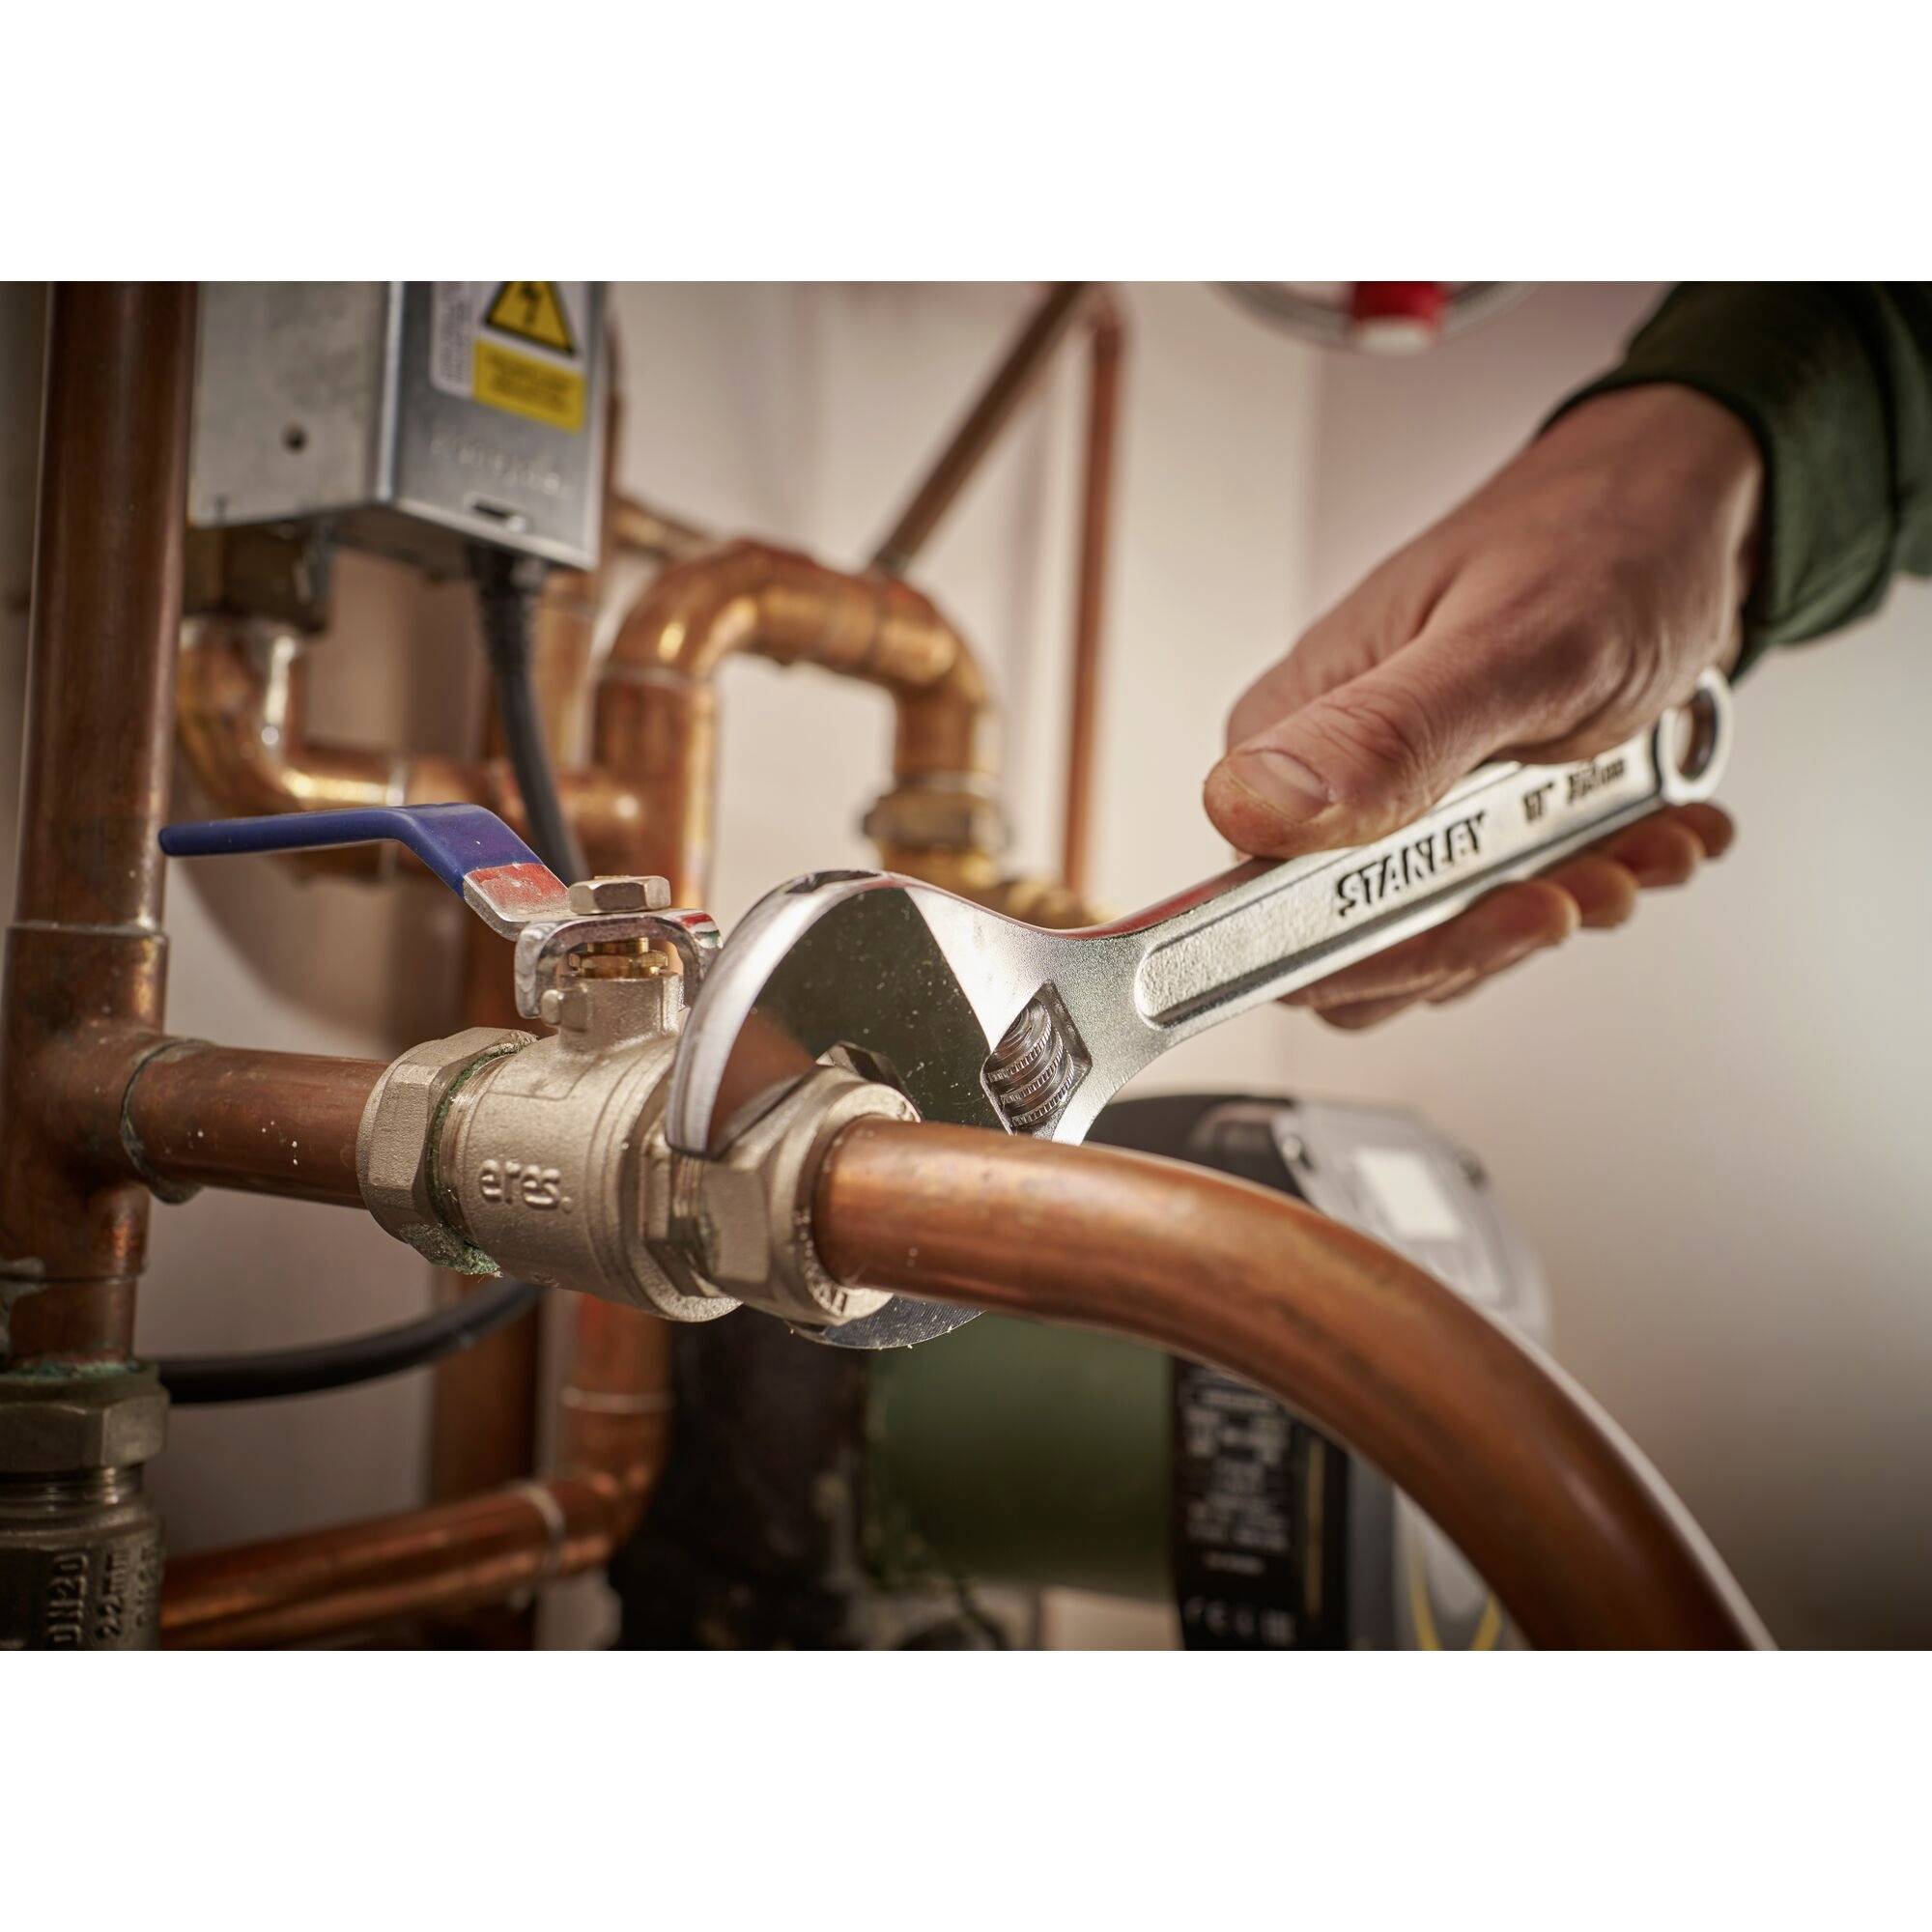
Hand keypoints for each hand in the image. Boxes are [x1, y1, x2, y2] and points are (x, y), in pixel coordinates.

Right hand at [1203, 384, 1760, 1027]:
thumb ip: (1386, 735)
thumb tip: (1252, 805)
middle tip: (1583, 883)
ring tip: (1640, 847)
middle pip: (1366, 950)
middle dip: (1490, 935)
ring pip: (1442, 938)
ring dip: (1556, 907)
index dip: (1382, 954)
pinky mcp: (1461, 826)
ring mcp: (1394, 810)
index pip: (1274, 921)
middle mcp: (1324, 784)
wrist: (1687, 513)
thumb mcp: (1511, 644)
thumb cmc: (1597, 543)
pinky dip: (1592, 883)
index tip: (1504, 913)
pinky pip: (1500, 906)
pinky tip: (1652, 832)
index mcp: (1288, 741)